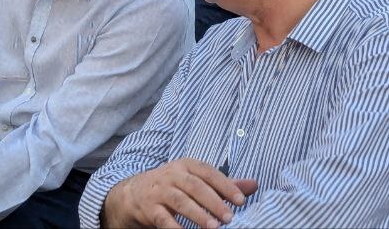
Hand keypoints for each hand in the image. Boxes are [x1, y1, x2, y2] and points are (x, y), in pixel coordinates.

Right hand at [102, 159, 257, 228]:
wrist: (134, 193)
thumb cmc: (174, 186)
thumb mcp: (196, 180)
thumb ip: (224, 184)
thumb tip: (254, 184)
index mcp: (186, 165)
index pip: (208, 172)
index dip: (224, 185)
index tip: (241, 200)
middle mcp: (172, 174)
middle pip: (194, 185)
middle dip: (213, 201)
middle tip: (229, 217)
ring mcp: (159, 190)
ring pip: (179, 200)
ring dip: (197, 214)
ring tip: (213, 228)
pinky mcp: (149, 207)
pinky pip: (163, 217)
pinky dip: (174, 227)